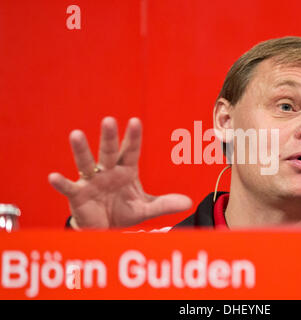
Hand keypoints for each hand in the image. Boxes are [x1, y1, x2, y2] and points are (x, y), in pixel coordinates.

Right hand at [48, 117, 191, 228]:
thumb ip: (165, 204)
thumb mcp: (145, 208)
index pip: (131, 151)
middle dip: (109, 137)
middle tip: (109, 120)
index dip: (133, 137)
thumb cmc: (124, 212)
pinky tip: (54, 176)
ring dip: (81, 150)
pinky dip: (61, 182)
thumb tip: (189, 202)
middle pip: (108, 152)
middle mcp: (108, 171)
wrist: (105, 229)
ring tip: (76, 135)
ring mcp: (91, 181)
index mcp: (126, 170)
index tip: (135, 121)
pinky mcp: (78, 195)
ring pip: (86, 163)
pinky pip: (69, 187)